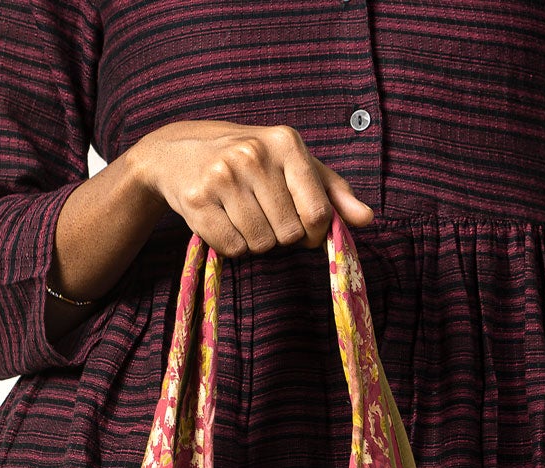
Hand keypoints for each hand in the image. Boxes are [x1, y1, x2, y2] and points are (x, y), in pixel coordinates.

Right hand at [129, 119, 374, 255]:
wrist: (179, 152)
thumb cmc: (248, 160)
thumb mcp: (293, 164)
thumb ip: (332, 192)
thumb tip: (366, 219)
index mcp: (285, 142)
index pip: (317, 212)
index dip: (315, 233)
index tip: (305, 229)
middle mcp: (253, 154)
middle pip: (289, 234)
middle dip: (282, 236)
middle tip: (266, 216)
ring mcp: (222, 176)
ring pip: (261, 245)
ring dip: (256, 243)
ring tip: (243, 216)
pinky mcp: (197, 200)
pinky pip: (232, 248)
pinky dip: (232, 245)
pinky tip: (224, 221)